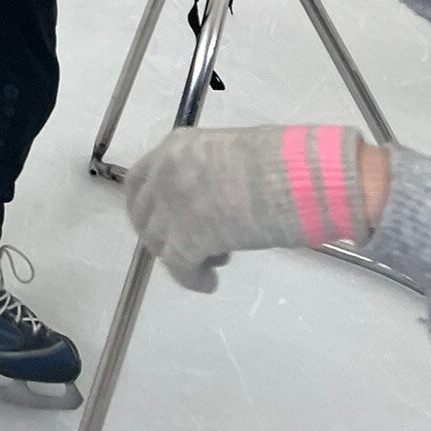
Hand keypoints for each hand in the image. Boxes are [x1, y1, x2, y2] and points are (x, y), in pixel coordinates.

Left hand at [126, 123, 369, 291]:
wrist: (290, 176)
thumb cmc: (276, 159)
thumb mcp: (231, 153)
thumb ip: (211, 170)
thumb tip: (217, 190)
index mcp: (175, 147)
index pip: (141, 180)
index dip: (148, 203)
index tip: (163, 218)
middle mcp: (164, 175)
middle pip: (142, 213)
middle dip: (159, 232)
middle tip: (186, 242)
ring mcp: (171, 207)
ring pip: (158, 242)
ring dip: (179, 255)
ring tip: (214, 259)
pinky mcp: (186, 241)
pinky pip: (179, 268)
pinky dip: (193, 279)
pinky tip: (209, 283)